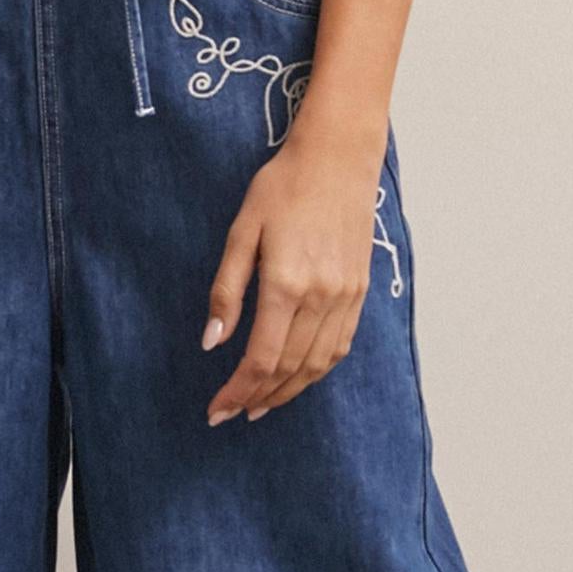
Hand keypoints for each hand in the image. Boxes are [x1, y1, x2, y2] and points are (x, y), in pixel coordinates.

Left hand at [201, 134, 379, 424]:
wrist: (337, 158)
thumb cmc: (282, 186)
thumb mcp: (243, 229)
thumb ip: (227, 288)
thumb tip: (212, 341)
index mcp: (286, 284)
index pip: (260, 359)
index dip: (237, 391)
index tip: (215, 410)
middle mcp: (321, 299)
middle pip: (289, 370)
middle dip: (259, 398)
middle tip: (232, 414)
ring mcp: (345, 297)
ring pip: (318, 365)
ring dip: (289, 392)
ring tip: (262, 404)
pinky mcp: (360, 291)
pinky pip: (340, 346)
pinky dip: (318, 370)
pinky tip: (300, 375)